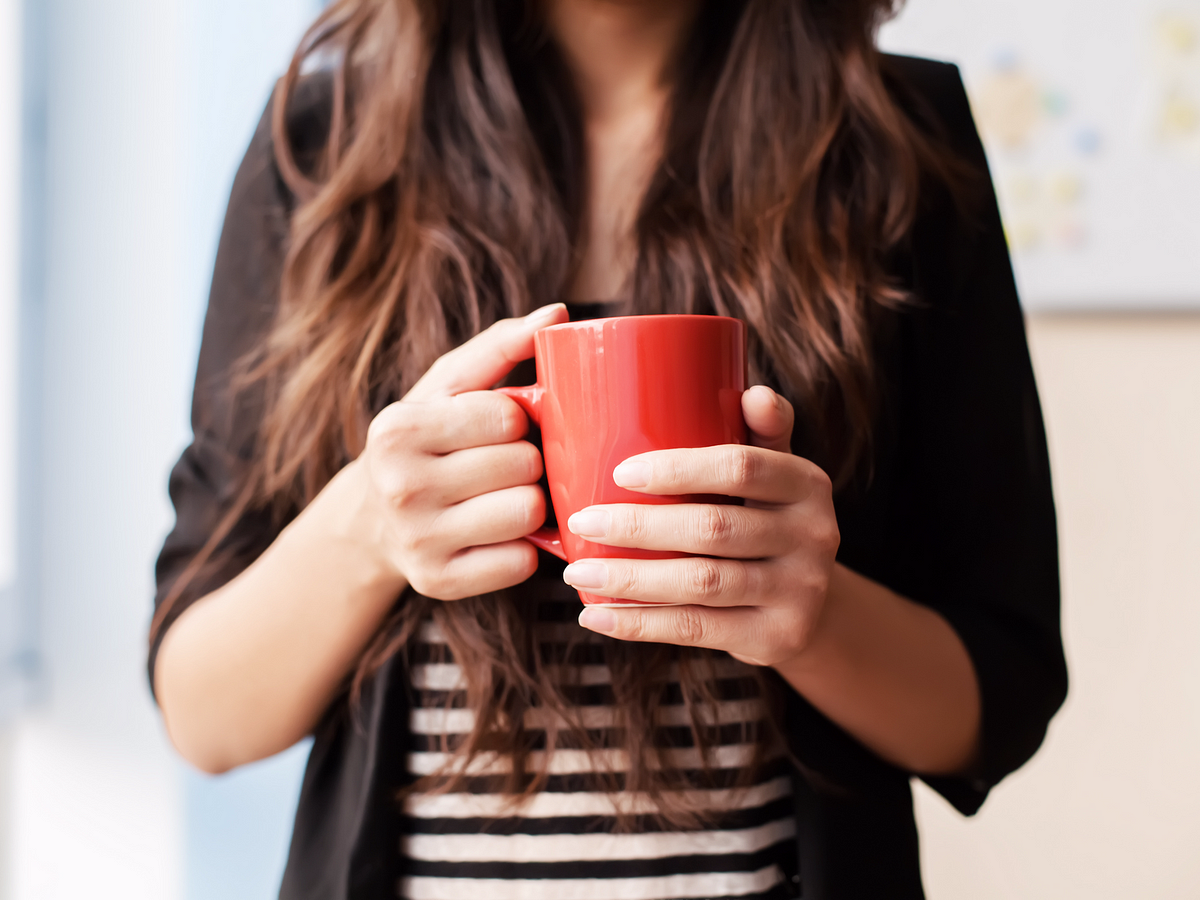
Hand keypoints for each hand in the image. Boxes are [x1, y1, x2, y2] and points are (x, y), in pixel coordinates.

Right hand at [357, 304, 568, 598]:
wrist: (370, 520)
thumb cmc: (425, 440)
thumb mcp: (446, 387)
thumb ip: (500, 347)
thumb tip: (558, 313)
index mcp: (399, 429)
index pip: (506, 417)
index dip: (517, 420)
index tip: (501, 427)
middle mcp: (401, 486)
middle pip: (523, 466)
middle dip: (527, 462)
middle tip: (508, 466)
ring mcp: (418, 540)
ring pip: (527, 513)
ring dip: (531, 504)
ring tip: (508, 496)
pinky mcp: (439, 582)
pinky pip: (521, 562)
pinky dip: (522, 548)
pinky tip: (499, 535)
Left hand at [564, 385, 839, 667]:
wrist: (808, 605)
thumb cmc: (766, 520)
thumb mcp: (773, 476)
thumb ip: (760, 434)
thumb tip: (753, 392)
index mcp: (808, 484)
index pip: (741, 467)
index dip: (680, 469)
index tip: (619, 472)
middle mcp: (815, 536)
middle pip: (714, 527)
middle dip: (639, 526)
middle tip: (581, 522)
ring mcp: (801, 591)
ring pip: (701, 583)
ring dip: (631, 578)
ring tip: (576, 571)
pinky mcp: (779, 638)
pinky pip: (698, 629)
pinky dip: (641, 624)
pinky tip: (597, 614)